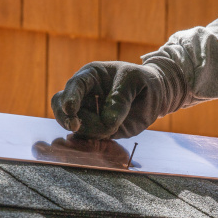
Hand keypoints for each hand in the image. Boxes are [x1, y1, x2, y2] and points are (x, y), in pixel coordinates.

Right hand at [51, 61, 175, 139]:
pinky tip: (104, 137)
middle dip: (65, 117)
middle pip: (61, 106)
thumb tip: (107, 121)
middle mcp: (84, 95)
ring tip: (113, 127)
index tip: (70, 109)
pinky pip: (85, 138)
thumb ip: (121, 98)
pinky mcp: (95, 129)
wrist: (155, 95)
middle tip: (75, 126)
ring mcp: (88, 113)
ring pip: (73, 125)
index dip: (70, 97)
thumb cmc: (143, 81)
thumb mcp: (136, 81)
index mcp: (91, 76)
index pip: (75, 85)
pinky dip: (90, 141)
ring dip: (90, 131)